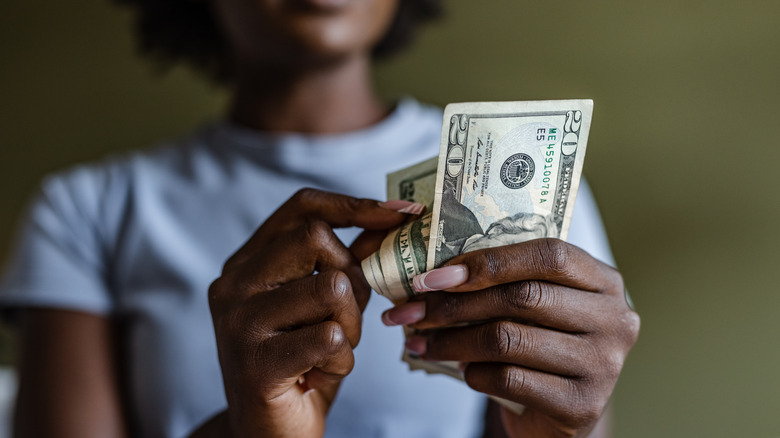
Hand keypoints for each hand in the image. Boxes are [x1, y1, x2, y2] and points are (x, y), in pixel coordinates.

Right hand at [208, 189, 415, 437]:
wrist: (268, 433)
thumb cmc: (302, 363)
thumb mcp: (325, 306)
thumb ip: (346, 265)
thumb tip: (387, 220)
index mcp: (247, 263)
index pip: (301, 206)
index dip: (355, 204)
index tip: (402, 213)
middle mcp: (233, 284)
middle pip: (316, 238)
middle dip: (352, 278)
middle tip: (345, 317)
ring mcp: (239, 321)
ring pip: (330, 288)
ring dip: (352, 325)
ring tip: (332, 350)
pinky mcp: (255, 362)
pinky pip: (331, 338)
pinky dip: (342, 360)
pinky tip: (321, 374)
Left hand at [381, 238, 639, 437]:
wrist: (565, 411)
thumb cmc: (542, 344)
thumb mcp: (536, 306)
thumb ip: (505, 282)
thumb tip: (431, 274)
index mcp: (604, 281)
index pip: (549, 254)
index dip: (488, 261)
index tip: (434, 276)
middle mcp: (615, 319)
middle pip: (524, 297)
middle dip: (455, 304)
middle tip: (410, 313)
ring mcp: (604, 365)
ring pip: (509, 340)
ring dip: (453, 341)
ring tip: (421, 343)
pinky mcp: (582, 405)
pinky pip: (510, 380)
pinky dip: (475, 374)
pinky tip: (462, 371)